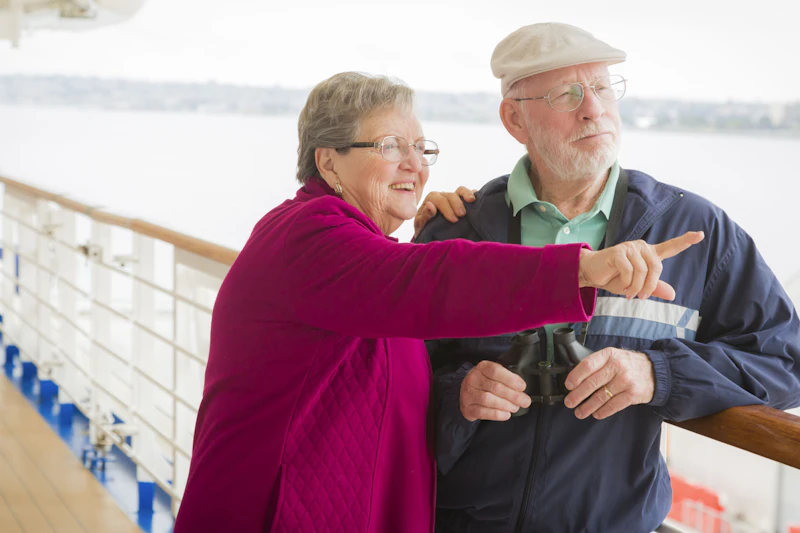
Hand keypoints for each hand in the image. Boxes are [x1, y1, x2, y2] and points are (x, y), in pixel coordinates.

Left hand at [413, 186, 477, 238]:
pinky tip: (478, 199)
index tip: (453, 219)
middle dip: (456, 203)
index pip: (438, 199)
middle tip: (462, 215)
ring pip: (460, 191)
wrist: (431, 233)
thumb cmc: (425, 229)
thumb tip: (430, 205)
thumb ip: (424, 216)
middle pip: (450, 195)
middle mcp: (442, 196)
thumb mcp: (421, 225)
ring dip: (466, 194)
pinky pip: (469, 194)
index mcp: (431, 200)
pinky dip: (474, 195)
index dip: (446, 207)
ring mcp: (452, 197)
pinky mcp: (462, 201)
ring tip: (471, 201)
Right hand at [460, 360, 531, 421]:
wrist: (468, 392)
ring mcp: (468, 394)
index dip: (510, 379)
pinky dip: (497, 414)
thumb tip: (521, 388)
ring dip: (505, 405)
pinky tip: (506, 414)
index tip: (522, 386)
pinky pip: (482, 412)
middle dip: (513, 395)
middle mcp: (473, 379)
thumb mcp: (494, 375)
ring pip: (488, 399)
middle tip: (525, 401)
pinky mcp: (467, 408)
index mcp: (482, 367)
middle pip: (495, 387)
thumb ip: (507, 378)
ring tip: (515, 407)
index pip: (496, 371)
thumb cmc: (486, 382)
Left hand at [563, 348, 654, 419]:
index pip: (587, 365)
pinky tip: (596, 414)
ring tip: (579, 412)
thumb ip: (597, 364)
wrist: (655, 372)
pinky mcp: (633, 394)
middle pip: (592, 383)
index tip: (568, 386)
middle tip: (569, 402)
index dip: (575, 377)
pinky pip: (613, 405)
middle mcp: (617, 366)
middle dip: (577, 395)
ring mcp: (626, 380)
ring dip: (587, 407)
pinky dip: (603, 411)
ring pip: (601, 397)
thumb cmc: (628, 364)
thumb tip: (576, 379)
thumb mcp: (613, 356)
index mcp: (609, 354)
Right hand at [578, 231, 703, 300]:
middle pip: (657, 267)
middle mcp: (641, 247)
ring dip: (637, 287)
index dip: (686, 241)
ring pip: (643, 271)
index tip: (701, 235)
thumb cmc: (614, 278)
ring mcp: (629, 248)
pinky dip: (627, 283)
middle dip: (650, 286)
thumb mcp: (637, 287)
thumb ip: (655, 288)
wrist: (592, 274)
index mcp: (649, 254)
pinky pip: (629, 270)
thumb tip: (673, 294)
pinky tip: (623, 289)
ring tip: (629, 294)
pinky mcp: (618, 252)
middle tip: (641, 297)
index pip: (670, 247)